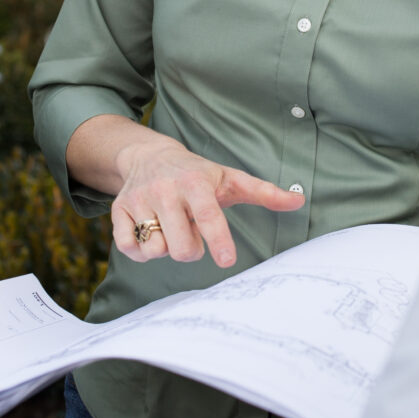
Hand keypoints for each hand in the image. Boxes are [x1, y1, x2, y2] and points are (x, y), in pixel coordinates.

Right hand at [109, 133, 303, 268]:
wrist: (149, 156)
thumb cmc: (197, 173)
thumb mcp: (229, 178)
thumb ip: (264, 193)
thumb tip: (299, 201)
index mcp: (195, 182)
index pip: (208, 214)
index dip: (218, 238)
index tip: (227, 261)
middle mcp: (165, 189)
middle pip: (182, 246)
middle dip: (192, 249)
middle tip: (191, 231)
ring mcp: (139, 199)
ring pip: (155, 249)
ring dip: (167, 247)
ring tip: (169, 227)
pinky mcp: (119, 210)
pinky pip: (129, 248)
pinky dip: (141, 250)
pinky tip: (150, 233)